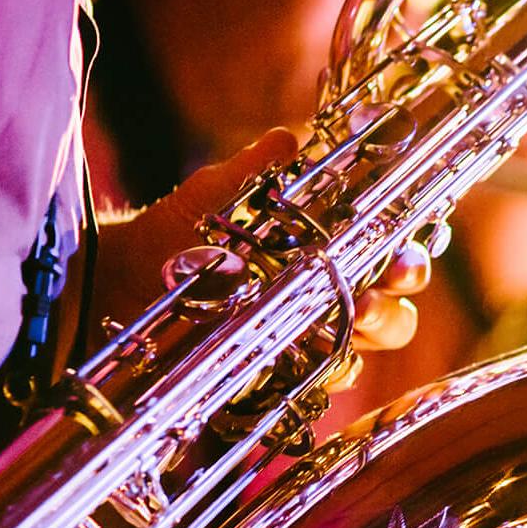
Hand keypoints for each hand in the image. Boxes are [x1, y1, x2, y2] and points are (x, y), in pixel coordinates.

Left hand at [93, 127, 429, 352]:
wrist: (118, 284)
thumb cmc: (175, 234)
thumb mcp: (216, 195)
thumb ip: (258, 169)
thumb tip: (289, 140)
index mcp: (327, 252)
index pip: (391, 256)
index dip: (408, 256)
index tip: (404, 253)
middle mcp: (325, 300)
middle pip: (392, 313)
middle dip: (393, 307)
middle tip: (374, 295)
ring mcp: (304, 344)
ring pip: (361, 354)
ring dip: (361, 341)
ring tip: (346, 326)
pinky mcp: (276, 379)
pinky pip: (317, 387)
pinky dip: (321, 376)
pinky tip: (309, 363)